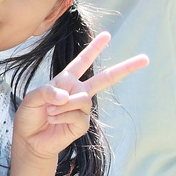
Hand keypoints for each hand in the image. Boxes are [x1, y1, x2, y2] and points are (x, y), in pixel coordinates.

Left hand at [13, 33, 149, 161]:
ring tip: (50, 111)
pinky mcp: (82, 124)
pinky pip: (78, 115)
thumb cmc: (30, 116)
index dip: (94, 48)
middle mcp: (77, 92)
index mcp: (66, 81)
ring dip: (62, 105)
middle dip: (125, 68)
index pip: (82, 62)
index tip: (107, 35)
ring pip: (82, 99)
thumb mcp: (32, 98)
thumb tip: (68, 96)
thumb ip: (48, 92)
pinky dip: (63, 116)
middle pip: (105, 78)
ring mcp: (82, 108)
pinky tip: (54, 120)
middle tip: (145, 59)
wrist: (30, 140)